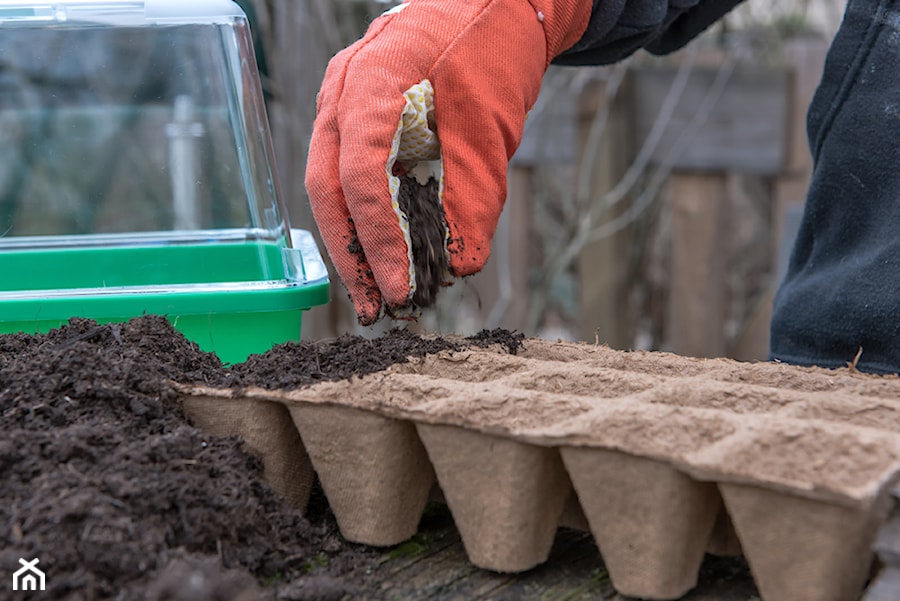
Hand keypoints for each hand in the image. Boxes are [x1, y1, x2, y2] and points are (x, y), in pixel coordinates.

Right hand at [305, 0, 589, 324]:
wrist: (494, 3)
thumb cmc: (491, 48)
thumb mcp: (491, 127)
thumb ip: (475, 196)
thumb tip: (459, 266)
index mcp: (369, 82)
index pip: (359, 177)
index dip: (377, 240)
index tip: (399, 287)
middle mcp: (341, 92)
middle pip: (328, 189)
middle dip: (351, 255)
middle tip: (376, 308)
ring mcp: (342, 102)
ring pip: (333, 186)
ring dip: (354, 242)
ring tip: (379, 291)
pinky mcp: (357, 117)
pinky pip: (349, 174)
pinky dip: (366, 216)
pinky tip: (385, 251)